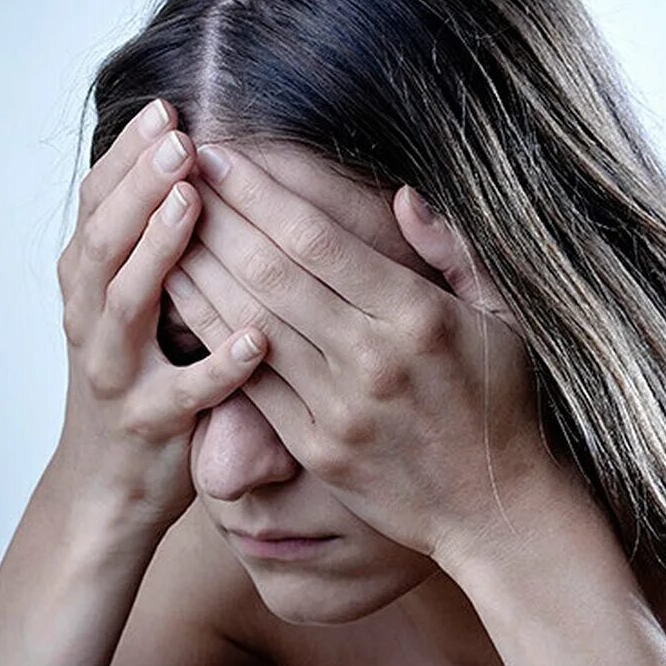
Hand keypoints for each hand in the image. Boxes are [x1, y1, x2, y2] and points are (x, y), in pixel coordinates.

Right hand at [52, 99, 268, 534]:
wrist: (103, 487)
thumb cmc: (138, 384)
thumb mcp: (134, 311)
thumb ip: (156, 253)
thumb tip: (198, 173)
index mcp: (90, 286)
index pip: (98, 206)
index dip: (127, 157)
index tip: (166, 108)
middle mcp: (91, 322)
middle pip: (104, 241)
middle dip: (139, 185)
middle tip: (179, 138)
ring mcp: (114, 374)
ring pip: (126, 305)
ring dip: (158, 248)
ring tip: (194, 202)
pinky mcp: (150, 425)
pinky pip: (183, 393)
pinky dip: (216, 365)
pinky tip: (255, 337)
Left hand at [163, 145, 590, 562]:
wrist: (491, 510)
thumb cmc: (501, 403)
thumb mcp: (504, 319)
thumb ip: (454, 253)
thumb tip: (404, 196)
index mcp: (417, 317)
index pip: (319, 241)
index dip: (260, 194)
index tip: (220, 156)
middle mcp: (372, 359)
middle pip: (272, 274)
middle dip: (216, 217)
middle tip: (175, 172)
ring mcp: (339, 408)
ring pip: (248, 324)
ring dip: (198, 268)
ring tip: (162, 222)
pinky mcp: (315, 448)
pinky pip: (248, 381)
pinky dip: (211, 333)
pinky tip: (182, 296)